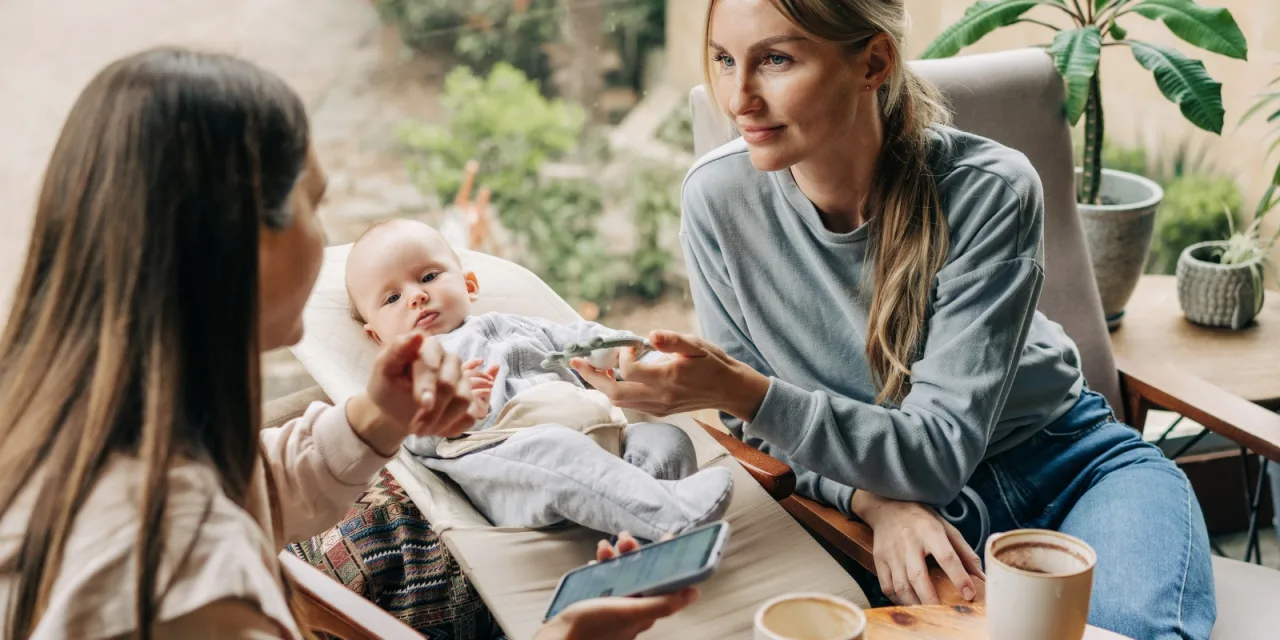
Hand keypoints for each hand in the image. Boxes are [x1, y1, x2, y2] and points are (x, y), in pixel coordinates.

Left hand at [350, 332, 478, 455]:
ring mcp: (463, 380)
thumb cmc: (388, 385)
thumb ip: (396, 351)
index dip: (428, 385)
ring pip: (464, 401)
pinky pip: (470, 416)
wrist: (393, 408)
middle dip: (432, 411)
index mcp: (429, 347)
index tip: (423, 404)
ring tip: (421, 430)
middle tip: (414, 428)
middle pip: (450, 385)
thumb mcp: (383, 369)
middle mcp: (450, 360)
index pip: (433, 365)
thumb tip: (417, 336)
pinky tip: (435, 430)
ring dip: (441, 422)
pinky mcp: (471, 399)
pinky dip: (452, 428)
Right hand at [462, 358, 499, 417]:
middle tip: (491, 379)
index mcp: (458, 380)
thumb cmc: (478, 402)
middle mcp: (455, 387)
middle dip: (480, 374)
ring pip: (468, 381)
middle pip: (466, 373)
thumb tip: (497, 364)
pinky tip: (488, 391)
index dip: (472, 363)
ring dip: (482, 381)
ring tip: (491, 384)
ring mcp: (457, 395)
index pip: (462, 368)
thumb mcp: (484, 387)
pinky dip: (482, 390)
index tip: (482, 361)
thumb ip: (489, 375)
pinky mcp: (462, 405)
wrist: (475, 418)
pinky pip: (472, 393)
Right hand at [534, 532, 696, 639]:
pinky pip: (605, 581)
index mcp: (646, 611)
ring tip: (606, 545)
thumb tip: (694, 593)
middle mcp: (633, 609)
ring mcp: (615, 606)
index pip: (665, 581)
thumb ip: (662, 603)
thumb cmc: (593, 627)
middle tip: (626, 538)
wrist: (558, 639)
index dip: (669, 559)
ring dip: (618, 557)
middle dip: (636, 553)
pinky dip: (603, 567)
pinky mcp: (598, 604)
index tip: (668, 538)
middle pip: (643, 574)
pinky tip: (596, 561)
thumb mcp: (631, 611)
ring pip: (623, 575)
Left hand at [570, 331, 769, 420]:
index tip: (630, 343)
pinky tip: (611, 378)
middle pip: (615, 394)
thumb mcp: (697, 345)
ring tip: (589, 368)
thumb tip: (651, 335)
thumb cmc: (714, 363)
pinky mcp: (660, 411)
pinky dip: (616, 391)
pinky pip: (630, 404)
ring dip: (601, 385)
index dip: (623, 354)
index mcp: (669, 378)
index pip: (629, 370)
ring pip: (620, 402)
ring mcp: (659, 407)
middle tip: (576, 361)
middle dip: (592, 377)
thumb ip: (673, 340)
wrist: (730, 390)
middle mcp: (661, 397)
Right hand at [853, 492, 983, 605]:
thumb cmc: (922, 519)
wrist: (887, 505)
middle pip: (919, 576)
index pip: (946, 556)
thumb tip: (982, 577)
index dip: (959, 577)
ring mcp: (891, 552)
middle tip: (943, 613)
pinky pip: (886, 585)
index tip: (969, 594)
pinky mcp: (879, 559)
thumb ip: (965, 553)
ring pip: (901, 585)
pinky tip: (909, 602)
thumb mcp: (947, 528)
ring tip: (926, 612)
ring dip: (914, 603)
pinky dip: (898, 599)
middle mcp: (909, 542)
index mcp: (930, 532)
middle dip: (931, 599)